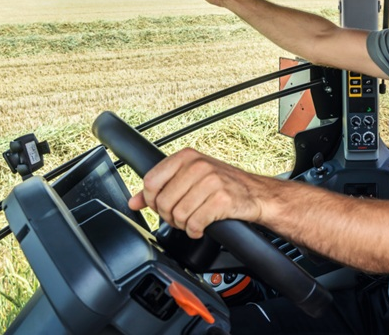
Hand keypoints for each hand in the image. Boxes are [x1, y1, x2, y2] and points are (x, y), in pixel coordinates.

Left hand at [129, 148, 263, 238]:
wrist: (255, 193)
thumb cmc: (222, 185)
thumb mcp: (189, 178)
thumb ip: (160, 187)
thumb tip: (133, 202)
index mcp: (186, 157)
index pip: (151, 181)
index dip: (152, 200)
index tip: (162, 206)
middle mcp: (198, 165)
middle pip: (164, 202)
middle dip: (169, 217)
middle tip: (180, 217)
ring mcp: (211, 181)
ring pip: (178, 215)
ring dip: (183, 225)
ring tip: (193, 220)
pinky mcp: (222, 199)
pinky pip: (195, 224)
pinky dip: (195, 231)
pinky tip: (202, 226)